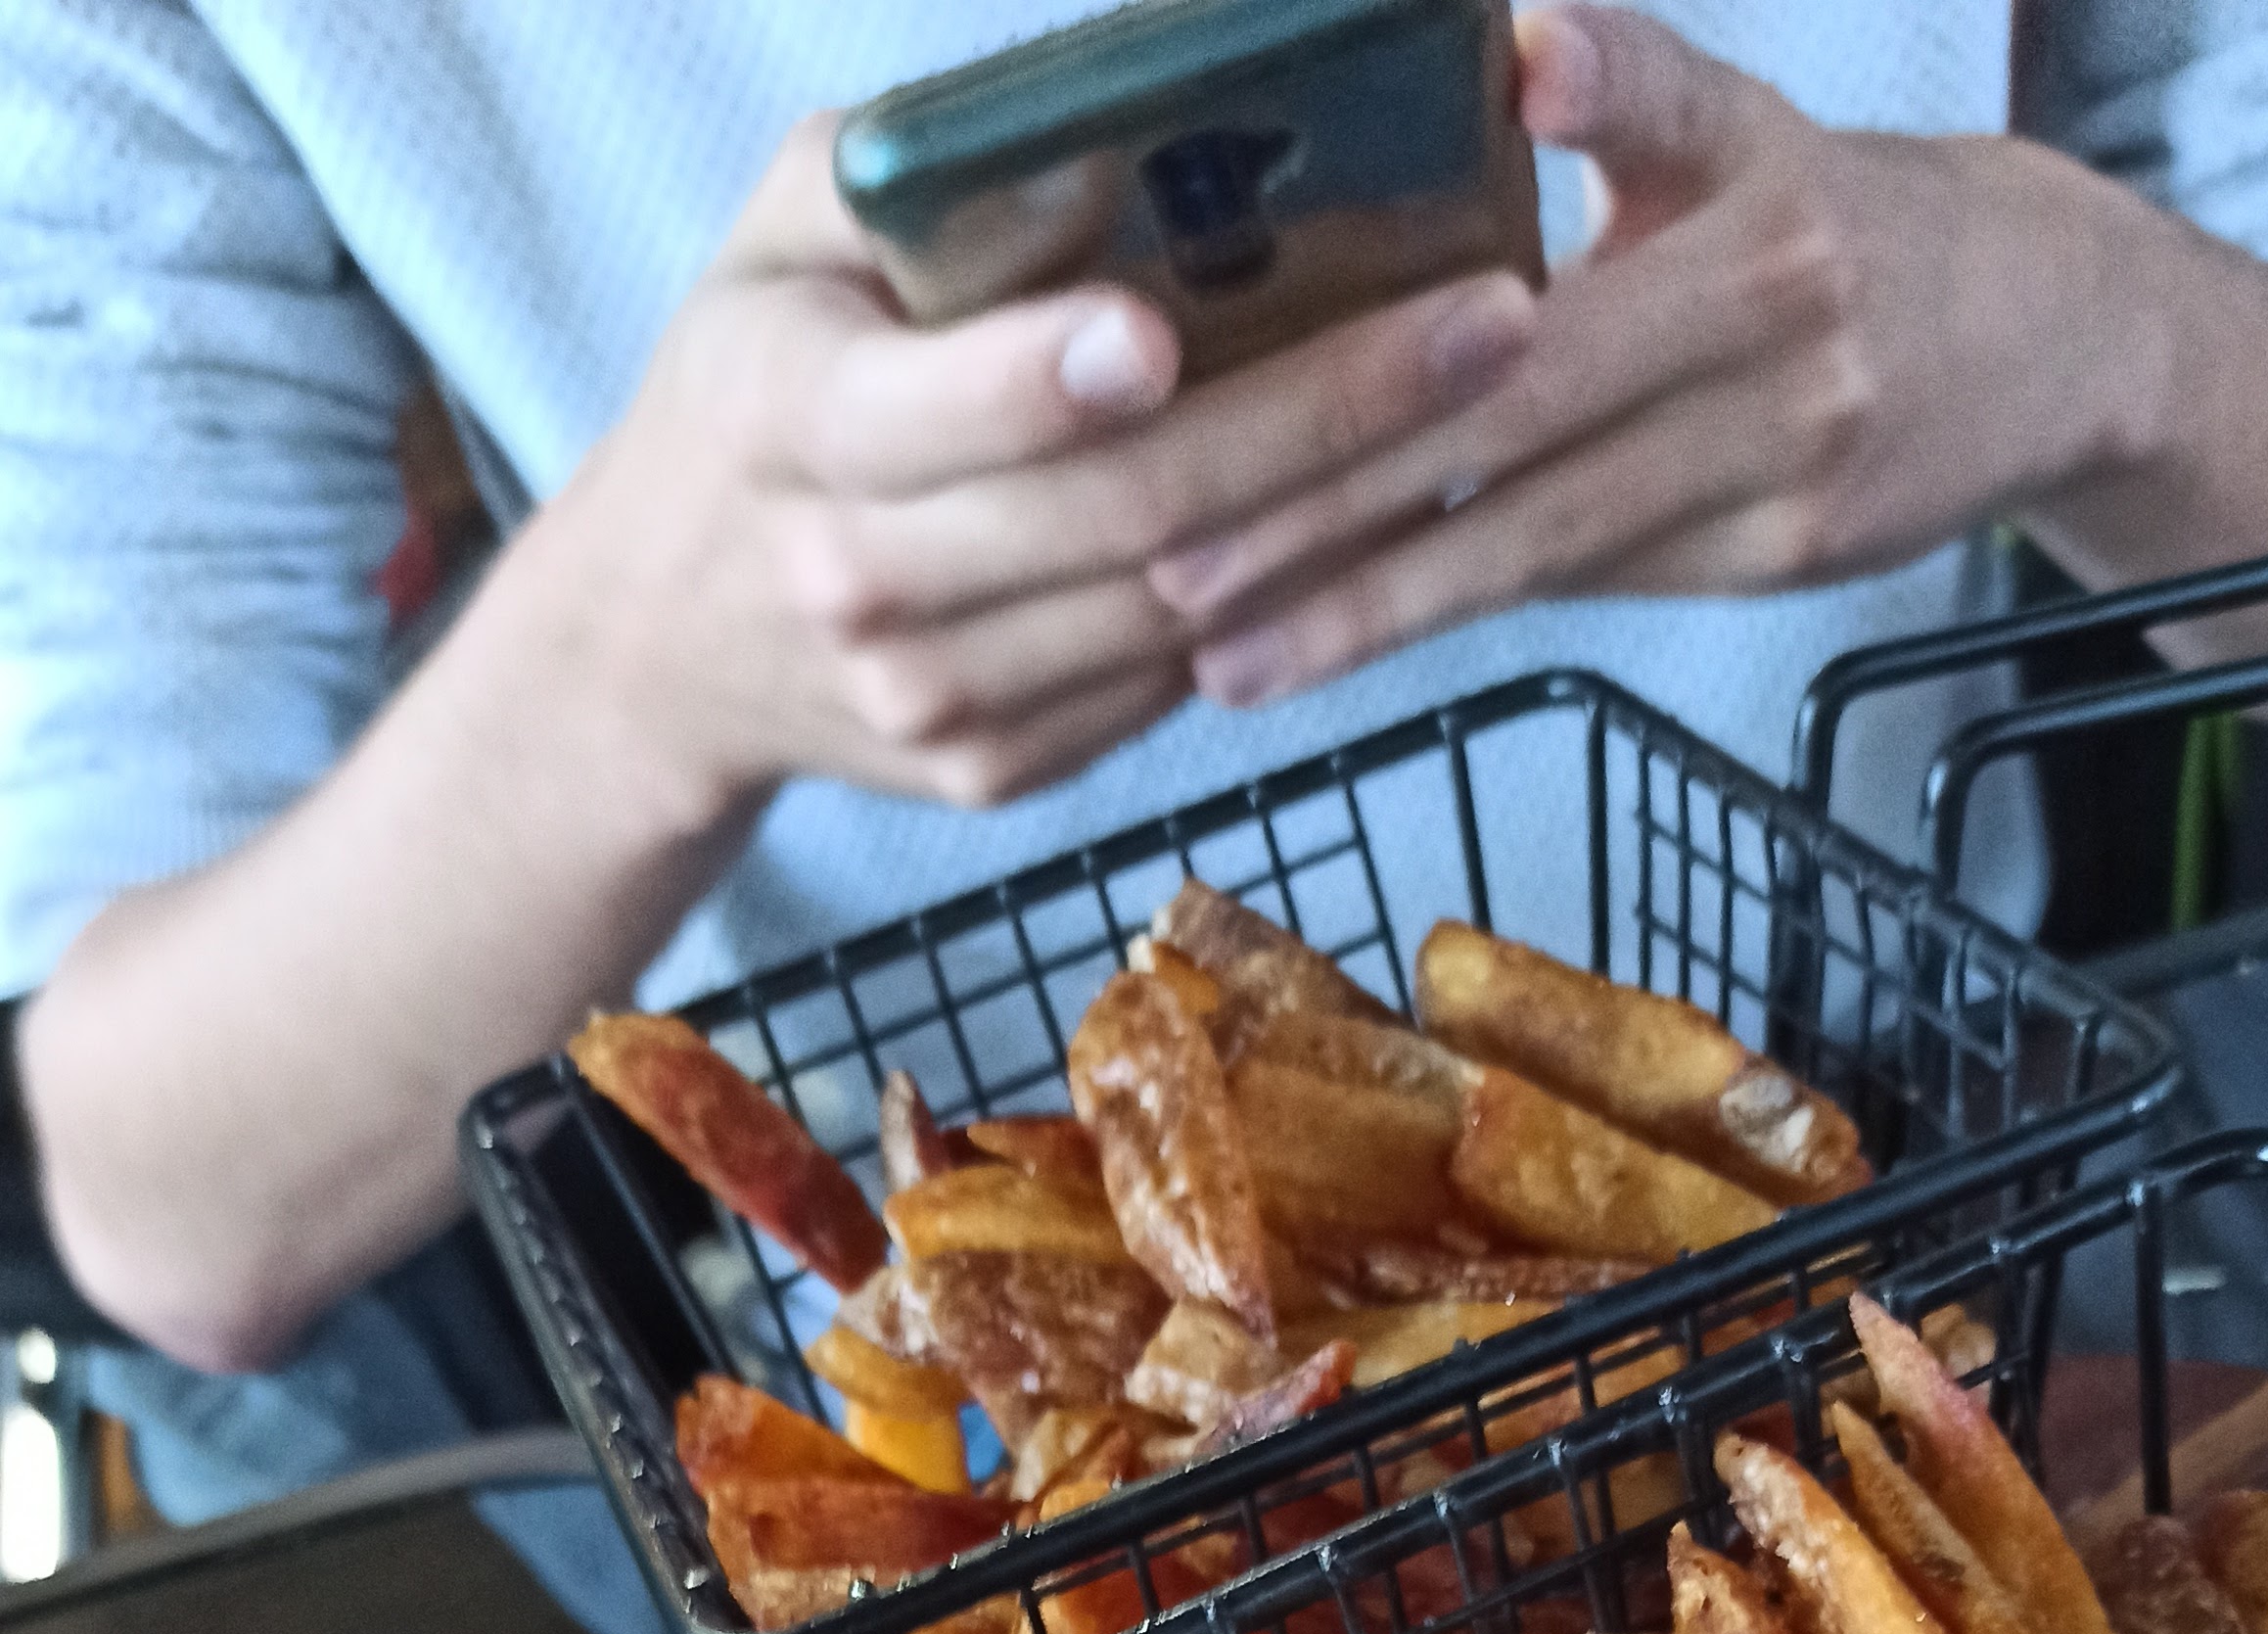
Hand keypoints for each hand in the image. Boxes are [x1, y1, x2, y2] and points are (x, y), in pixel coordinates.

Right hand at [529, 113, 1540, 824]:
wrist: (662, 639)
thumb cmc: (760, 375)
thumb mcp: (787, 236)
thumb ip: (930, 173)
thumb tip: (1139, 111)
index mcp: (783, 421)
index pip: (932, 414)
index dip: (1047, 378)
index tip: (1163, 326)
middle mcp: (854, 583)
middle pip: (1119, 514)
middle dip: (1320, 414)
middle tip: (1484, 317)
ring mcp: (932, 701)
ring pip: (1178, 609)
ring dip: (1355, 504)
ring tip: (1488, 390)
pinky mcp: (997, 771)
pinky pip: (1174, 681)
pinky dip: (1299, 590)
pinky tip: (1399, 497)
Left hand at [1147, 7, 2158, 706]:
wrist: (2047, 338)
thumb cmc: (1841, 230)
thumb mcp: (1734, 131)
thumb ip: (1613, 103)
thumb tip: (1477, 80)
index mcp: (1749, 168)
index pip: (1646, 118)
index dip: (1575, 111)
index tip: (1493, 116)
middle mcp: (1775, 301)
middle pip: (1526, 396)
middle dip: (1338, 487)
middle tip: (1187, 550)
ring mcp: (1784, 445)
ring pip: (1541, 533)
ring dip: (1370, 603)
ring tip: (1228, 651)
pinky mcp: (1779, 553)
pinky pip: (1582, 587)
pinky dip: (1449, 616)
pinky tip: (1335, 647)